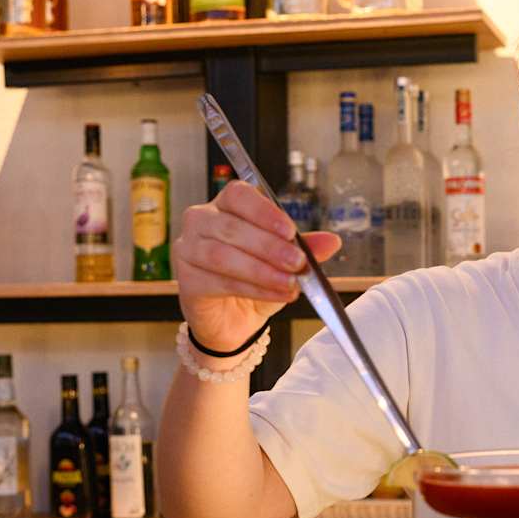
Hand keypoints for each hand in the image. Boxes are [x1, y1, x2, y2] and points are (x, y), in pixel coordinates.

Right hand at [173, 181, 340, 350]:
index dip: (264, 212)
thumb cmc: (256, 282)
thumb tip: (332, 241)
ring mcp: (188, 250)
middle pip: (231, 226)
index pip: (239, 195)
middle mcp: (201, 222)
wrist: (234, 322)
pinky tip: (274, 294)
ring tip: (289, 283)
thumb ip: (306, 249)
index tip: (290, 230)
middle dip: (269, 246)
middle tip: (298, 263)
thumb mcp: (286, 263)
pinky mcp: (186, 280)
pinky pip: (218, 281)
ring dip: (261, 270)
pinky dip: (251, 288)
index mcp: (226, 206)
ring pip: (222, 255)